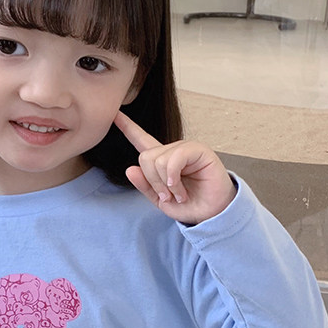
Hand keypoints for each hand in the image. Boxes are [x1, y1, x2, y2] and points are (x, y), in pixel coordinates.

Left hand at [114, 111, 235, 224]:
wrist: (213, 213)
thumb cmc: (191, 205)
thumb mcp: (161, 200)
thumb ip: (145, 186)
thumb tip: (129, 169)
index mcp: (161, 160)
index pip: (141, 140)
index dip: (128, 127)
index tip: (114, 114)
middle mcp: (172, 151)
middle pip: (145, 158)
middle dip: (152, 181)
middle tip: (167, 195)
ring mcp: (185, 148)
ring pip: (158, 160)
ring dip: (165, 184)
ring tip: (179, 194)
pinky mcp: (198, 150)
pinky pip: (174, 159)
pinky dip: (173, 178)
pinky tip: (180, 189)